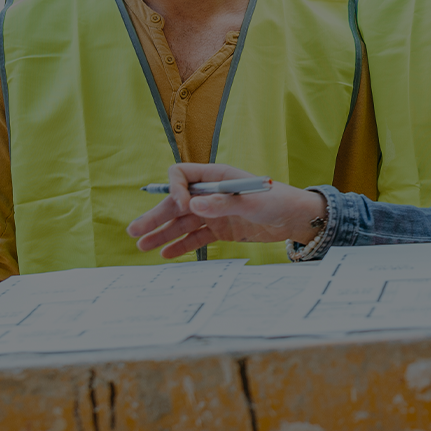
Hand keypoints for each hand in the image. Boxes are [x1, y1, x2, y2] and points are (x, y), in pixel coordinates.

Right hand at [128, 163, 326, 259]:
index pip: (182, 176)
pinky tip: (166, 254)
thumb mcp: (251, 201)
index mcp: (216, 177)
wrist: (296, 219)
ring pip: (182, 223)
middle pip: (175, 203)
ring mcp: (214, 213)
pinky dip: (181, 245)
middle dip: (156, 216)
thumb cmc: (277, 201)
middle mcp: (211, 194)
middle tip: (134, 231)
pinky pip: (195, 237)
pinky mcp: (220, 230)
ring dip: (162, 233)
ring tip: (142, 246)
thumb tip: (192, 206)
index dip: (175, 190)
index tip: (181, 206)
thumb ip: (222, 203)